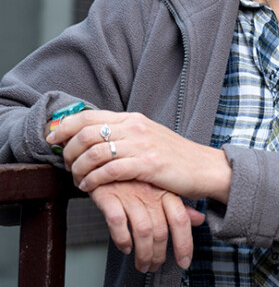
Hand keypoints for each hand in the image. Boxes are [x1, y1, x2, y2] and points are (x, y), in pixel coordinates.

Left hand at [47, 110, 231, 201]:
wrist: (203, 167)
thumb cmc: (173, 156)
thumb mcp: (146, 137)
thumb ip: (122, 134)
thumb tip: (91, 137)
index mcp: (133, 118)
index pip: (89, 116)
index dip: (64, 126)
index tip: (51, 138)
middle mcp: (135, 127)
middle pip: (86, 133)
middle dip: (68, 151)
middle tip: (65, 165)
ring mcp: (142, 144)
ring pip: (94, 152)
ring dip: (77, 169)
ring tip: (77, 179)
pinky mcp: (148, 164)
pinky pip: (109, 170)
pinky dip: (93, 180)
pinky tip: (89, 187)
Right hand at [90, 180, 204, 272]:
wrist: (107, 153)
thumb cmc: (136, 175)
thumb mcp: (161, 187)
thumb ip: (179, 205)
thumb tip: (199, 219)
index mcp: (166, 190)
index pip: (180, 219)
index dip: (184, 243)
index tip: (184, 262)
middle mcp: (151, 192)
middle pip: (161, 230)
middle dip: (159, 254)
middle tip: (155, 266)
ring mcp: (131, 193)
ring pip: (142, 230)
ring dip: (143, 253)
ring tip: (142, 264)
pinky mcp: (110, 194)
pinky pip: (118, 221)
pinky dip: (122, 238)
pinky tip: (125, 246)